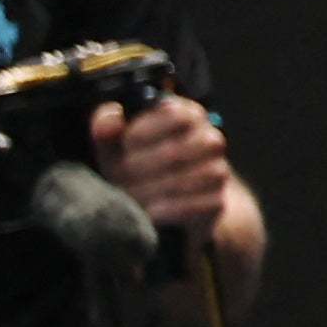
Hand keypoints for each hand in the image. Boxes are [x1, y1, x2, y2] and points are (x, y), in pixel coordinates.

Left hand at [93, 98, 224, 240]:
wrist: (168, 200)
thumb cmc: (139, 164)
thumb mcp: (118, 145)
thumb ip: (108, 129)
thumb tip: (109, 119)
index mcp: (187, 115)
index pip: (175, 115)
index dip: (147, 130)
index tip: (125, 144)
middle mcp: (209, 139)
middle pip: (177, 150)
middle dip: (141, 166)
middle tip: (118, 176)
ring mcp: (218, 170)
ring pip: (185, 179)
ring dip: (152, 189)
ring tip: (130, 195)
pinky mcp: (217, 200)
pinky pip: (195, 205)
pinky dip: (168, 209)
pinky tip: (149, 211)